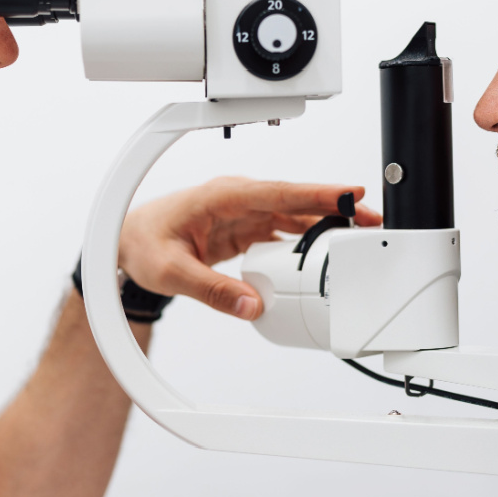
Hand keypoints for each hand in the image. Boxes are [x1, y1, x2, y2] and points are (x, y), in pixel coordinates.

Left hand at [118, 178, 380, 319]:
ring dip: (326, 223)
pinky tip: (327, 250)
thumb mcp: (171, 271)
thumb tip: (252, 305)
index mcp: (222, 196)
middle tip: (372, 219)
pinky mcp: (245, 228)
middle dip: (336, 207)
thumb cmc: (142, 244)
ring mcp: (243, 212)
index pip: (279, 191)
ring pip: (294, 214)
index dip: (318, 192)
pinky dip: (307, 237)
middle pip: (296, 200)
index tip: (351, 193)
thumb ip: (212, 290)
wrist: (125, 242)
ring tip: (360, 236)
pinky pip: (284, 229)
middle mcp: (237, 199)